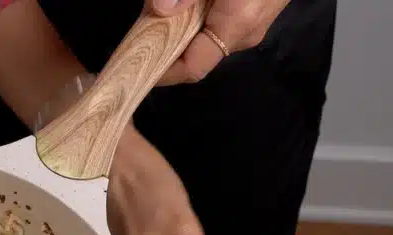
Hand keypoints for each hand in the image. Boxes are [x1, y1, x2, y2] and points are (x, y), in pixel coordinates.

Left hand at [149, 0, 290, 85]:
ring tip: (167, 5)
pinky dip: (199, 12)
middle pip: (196, 51)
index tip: (137, 61)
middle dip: (168, 39)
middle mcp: (247, 31)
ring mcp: (255, 21)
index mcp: (238, 24)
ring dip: (182, 23)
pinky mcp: (256, 9)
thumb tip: (160, 9)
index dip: (162, 70)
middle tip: (146, 20)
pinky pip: (219, 20)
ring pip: (207, 35)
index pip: (193, 68)